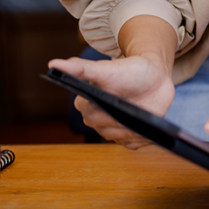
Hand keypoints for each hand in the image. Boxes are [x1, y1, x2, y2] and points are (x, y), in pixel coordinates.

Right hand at [48, 54, 174, 149]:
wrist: (155, 75)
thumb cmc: (129, 69)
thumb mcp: (105, 68)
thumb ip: (80, 68)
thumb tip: (53, 64)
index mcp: (87, 104)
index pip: (92, 117)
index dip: (105, 115)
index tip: (116, 107)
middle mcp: (99, 119)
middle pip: (107, 131)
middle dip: (121, 123)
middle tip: (134, 111)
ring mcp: (115, 128)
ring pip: (120, 139)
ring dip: (132, 132)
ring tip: (142, 119)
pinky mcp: (131, 135)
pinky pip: (133, 144)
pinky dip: (140, 140)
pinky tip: (148, 129)